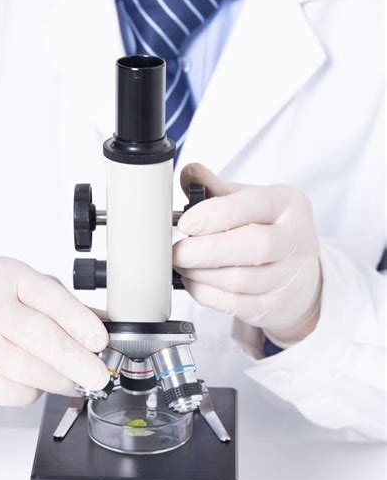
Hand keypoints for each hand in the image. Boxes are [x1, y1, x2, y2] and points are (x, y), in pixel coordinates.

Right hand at [0, 257, 109, 405]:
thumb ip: (65, 305)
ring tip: (72, 381)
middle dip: (76, 360)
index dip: (80, 321)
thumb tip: (110, 326)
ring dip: (58, 381)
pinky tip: (35, 383)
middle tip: (98, 376)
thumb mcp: (23, 289)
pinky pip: (10, 392)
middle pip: (38, 335)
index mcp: (8, 275)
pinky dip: (32, 393)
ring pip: (26, 369)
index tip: (102, 342)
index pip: (50, 297)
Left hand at [173, 164, 321, 346]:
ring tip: (182, 265)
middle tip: (178, 251)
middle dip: (206, 251)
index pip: (252, 206)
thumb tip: (188, 173)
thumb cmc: (269, 231)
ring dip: (201, 274)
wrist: (300, 276)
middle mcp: (296, 239)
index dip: (213, 215)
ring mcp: (289, 276)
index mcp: (289, 204)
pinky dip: (206, 293)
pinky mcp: (275, 306)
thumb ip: (218, 189)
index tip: (185, 223)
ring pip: (241, 280)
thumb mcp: (251, 202)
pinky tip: (194, 281)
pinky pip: (234, 304)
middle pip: (253, 246)